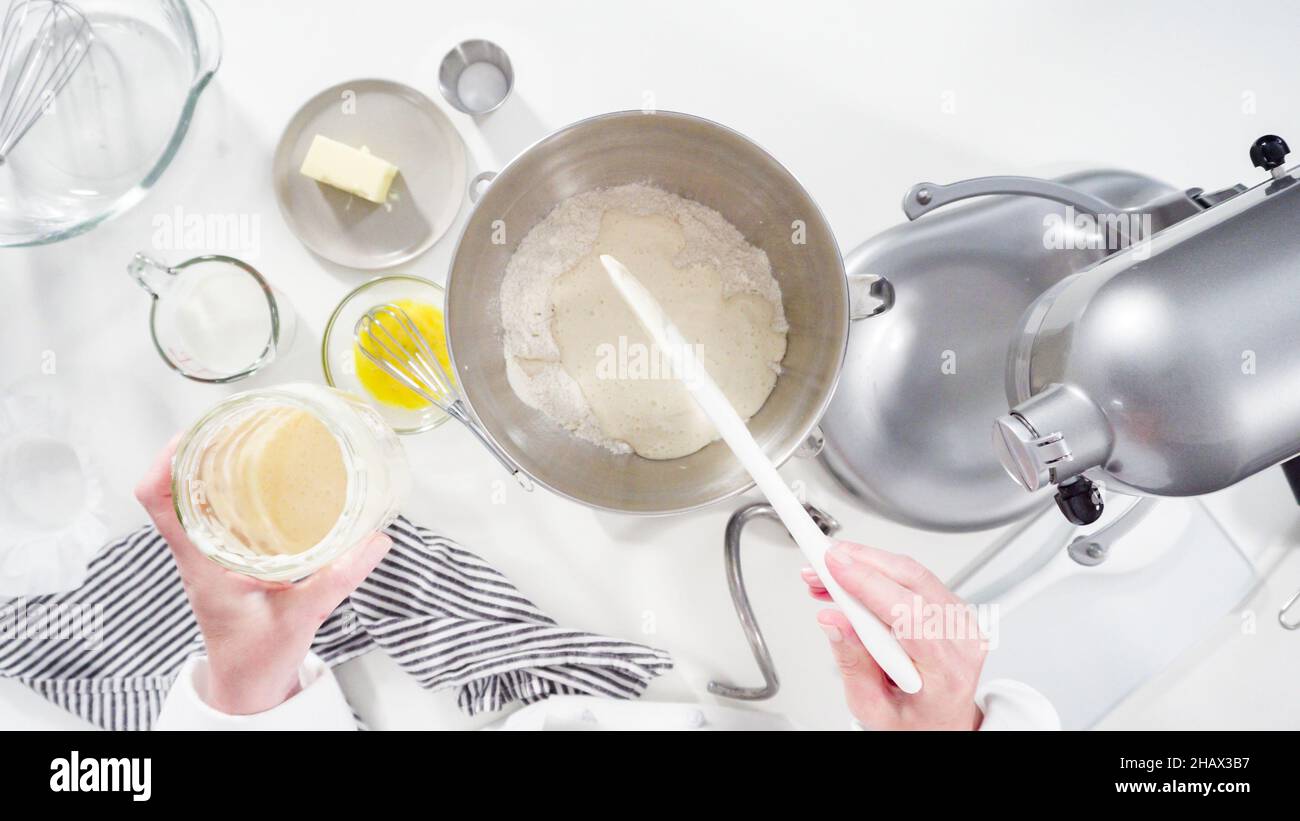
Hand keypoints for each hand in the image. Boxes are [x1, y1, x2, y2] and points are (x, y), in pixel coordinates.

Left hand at [135, 435, 391, 714]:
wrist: (248, 688)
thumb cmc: (259, 658)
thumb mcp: (300, 618)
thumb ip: (336, 580)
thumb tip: (376, 540)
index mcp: (201, 562)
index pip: (158, 501)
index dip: (167, 461)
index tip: (195, 432)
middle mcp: (198, 553)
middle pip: (175, 487)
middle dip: (197, 449)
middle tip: (235, 422)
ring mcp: (210, 557)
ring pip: (195, 498)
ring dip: (213, 466)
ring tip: (249, 439)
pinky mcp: (228, 562)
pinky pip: (219, 515)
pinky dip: (233, 489)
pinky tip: (266, 481)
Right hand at [801, 542, 986, 729]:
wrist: (941, 723)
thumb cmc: (913, 721)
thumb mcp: (872, 706)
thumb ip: (852, 663)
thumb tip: (833, 621)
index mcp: (945, 671)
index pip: (909, 615)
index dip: (868, 583)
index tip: (833, 565)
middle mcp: (961, 640)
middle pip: (911, 581)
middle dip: (858, 563)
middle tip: (818, 563)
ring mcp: (962, 620)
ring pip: (911, 572)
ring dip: (864, 564)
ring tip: (827, 575)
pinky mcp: (952, 607)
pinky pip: (915, 577)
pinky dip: (878, 572)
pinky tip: (851, 579)